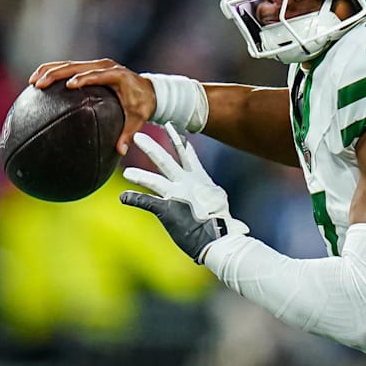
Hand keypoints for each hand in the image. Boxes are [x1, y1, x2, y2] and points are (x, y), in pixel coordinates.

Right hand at [29, 58, 155, 154]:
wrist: (148, 90)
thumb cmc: (142, 105)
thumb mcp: (137, 119)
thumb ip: (129, 133)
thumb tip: (121, 151)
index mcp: (118, 75)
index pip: (98, 75)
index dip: (84, 78)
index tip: (70, 86)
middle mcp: (105, 66)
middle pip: (77, 66)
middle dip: (56, 73)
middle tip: (40, 84)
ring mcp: (96, 65)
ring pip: (69, 64)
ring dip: (49, 70)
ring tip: (33, 82)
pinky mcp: (90, 67)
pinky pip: (69, 67)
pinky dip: (53, 71)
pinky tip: (37, 81)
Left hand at [120, 124, 247, 261]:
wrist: (219, 237)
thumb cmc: (223, 228)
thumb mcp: (225, 214)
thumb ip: (222, 208)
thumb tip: (242, 228)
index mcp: (201, 181)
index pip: (189, 157)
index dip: (180, 142)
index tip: (173, 128)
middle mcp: (187, 184)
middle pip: (167, 160)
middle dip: (152, 147)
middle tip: (139, 136)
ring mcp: (176, 196)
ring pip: (154, 180)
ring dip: (140, 175)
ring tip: (126, 171)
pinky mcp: (167, 210)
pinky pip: (146, 202)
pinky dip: (134, 199)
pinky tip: (123, 197)